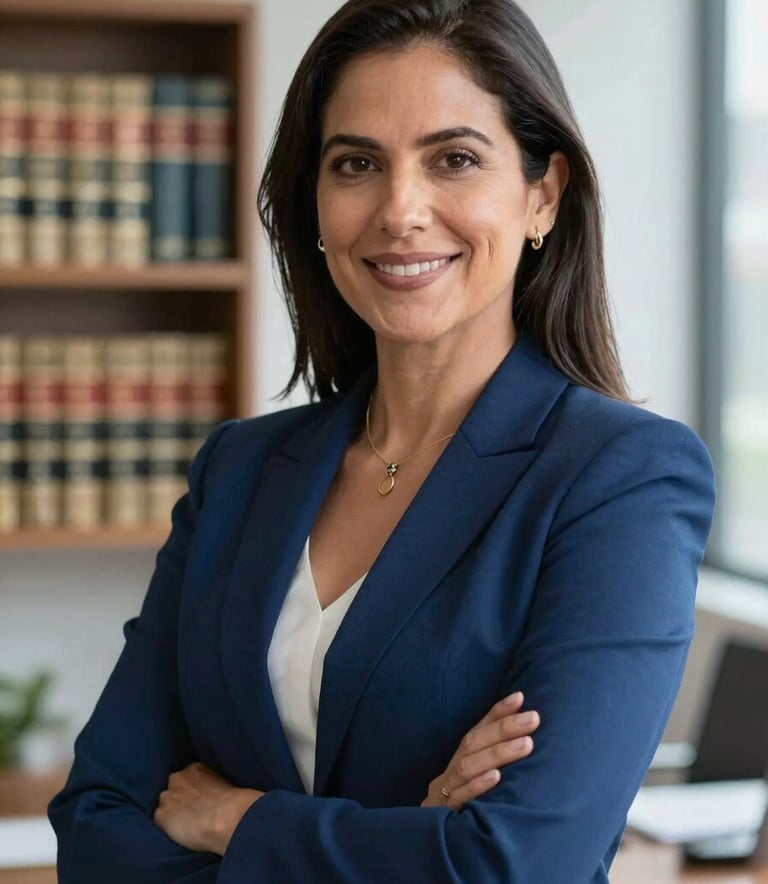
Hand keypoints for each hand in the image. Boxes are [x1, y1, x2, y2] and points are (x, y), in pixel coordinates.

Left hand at [154, 762, 262, 855]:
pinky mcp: (161, 816)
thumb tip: (206, 792)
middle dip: (179, 798)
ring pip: (165, 804)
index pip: (186, 777)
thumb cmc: (231, 802)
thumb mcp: (221, 782)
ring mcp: (167, 796)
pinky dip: (166, 826)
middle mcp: (177, 778)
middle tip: (191, 811)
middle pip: (173, 788)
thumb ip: (208, 783)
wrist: (226, 818)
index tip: (198, 799)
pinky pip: (160, 820)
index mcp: (194, 768)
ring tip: (185, 823)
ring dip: (172, 811)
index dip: (191, 790)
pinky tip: (179, 831)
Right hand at [421, 692, 538, 810]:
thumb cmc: (459, 809)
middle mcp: (449, 772)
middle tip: (533, 718)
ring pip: (467, 767)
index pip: (477, 730)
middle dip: (504, 728)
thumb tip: (520, 729)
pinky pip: (459, 799)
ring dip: (498, 753)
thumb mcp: (472, 781)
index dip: (496, 713)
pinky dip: (477, 786)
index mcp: (458, 762)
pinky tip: (497, 777)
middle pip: (473, 743)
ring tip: (526, 744)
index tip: (520, 697)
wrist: (425, 848)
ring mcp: (444, 793)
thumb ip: (491, 759)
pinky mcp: (443, 815)